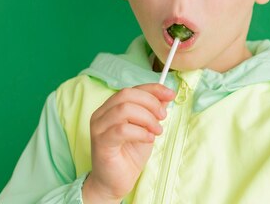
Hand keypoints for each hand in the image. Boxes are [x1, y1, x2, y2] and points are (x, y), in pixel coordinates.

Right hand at [82, 83, 175, 203]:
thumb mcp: (146, 128)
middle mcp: (102, 113)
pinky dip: (140, 132)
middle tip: (163, 116)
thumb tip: (166, 96)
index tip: (171, 94)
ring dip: (146, 118)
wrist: (116, 181)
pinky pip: (122, 130)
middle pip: (126, 94)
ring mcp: (99, 127)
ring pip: (124, 109)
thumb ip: (153, 112)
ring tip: (156, 131)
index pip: (132, 89)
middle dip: (150, 102)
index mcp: (111, 107)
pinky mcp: (101, 142)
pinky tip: (148, 139)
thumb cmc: (129, 154)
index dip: (153, 89)